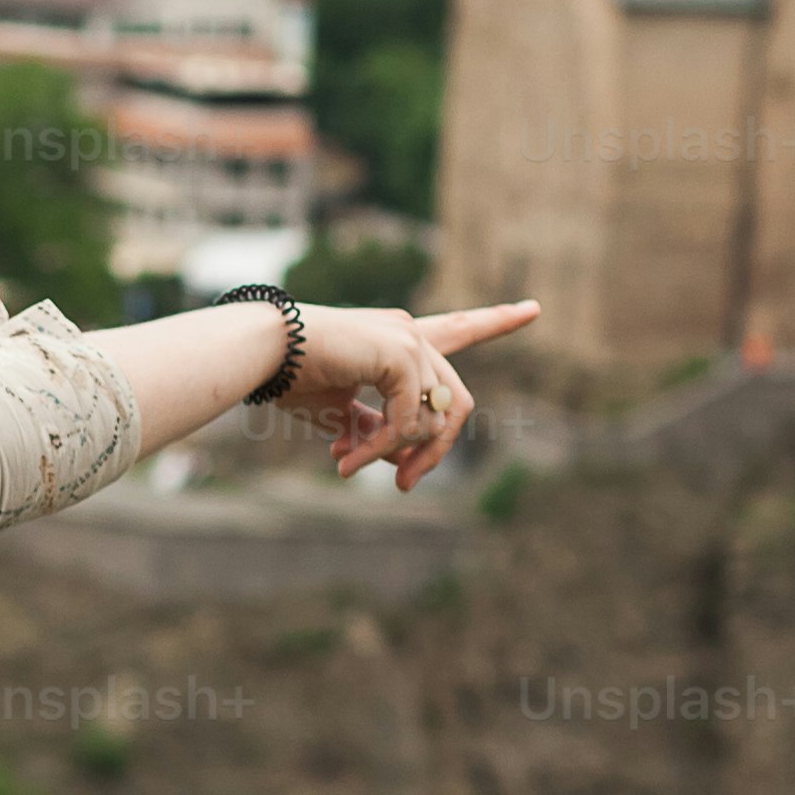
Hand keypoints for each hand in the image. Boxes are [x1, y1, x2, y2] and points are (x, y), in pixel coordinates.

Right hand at [287, 300, 538, 491]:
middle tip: (405, 484)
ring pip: (436, 418)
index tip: (534, 310)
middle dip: (436, 451)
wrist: (261, 351)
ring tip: (350, 466)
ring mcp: (410, 341)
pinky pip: (409, 419)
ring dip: (399, 454)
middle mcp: (411, 334)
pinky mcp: (401, 353)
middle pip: (456, 403)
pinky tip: (348, 458)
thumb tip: (401, 460)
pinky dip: (382, 446)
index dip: (496, 321)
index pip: (458, 329)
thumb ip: (375, 429)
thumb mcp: (340, 411)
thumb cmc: (289, 376)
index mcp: (399, 341)